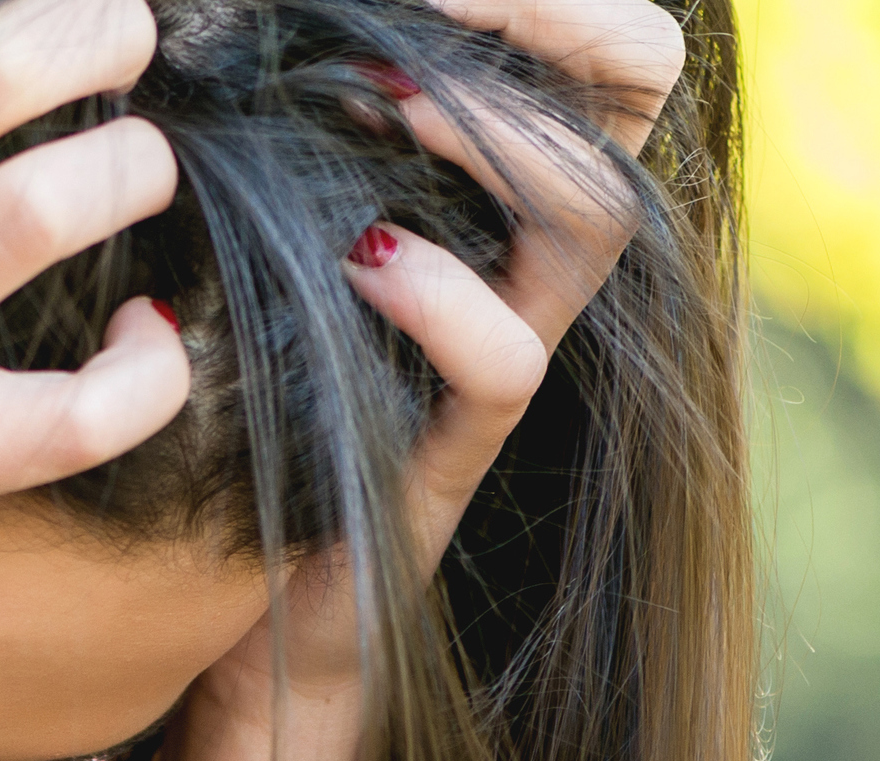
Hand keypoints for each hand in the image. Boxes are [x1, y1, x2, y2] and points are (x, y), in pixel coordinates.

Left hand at [205, 0, 685, 707]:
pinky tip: (356, 261)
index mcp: (502, 174)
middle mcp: (533, 247)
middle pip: (636, 80)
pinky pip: (506, 360)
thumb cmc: (251, 369)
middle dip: (549, 18)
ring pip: (598, 207)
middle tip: (425, 5)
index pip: (609, 41)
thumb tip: (242, 19)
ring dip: (492, 130)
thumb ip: (304, 117)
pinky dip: (437, 297)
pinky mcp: (460, 442)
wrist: (252, 583)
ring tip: (382, 104)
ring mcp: (511, 339)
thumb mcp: (276, 213)